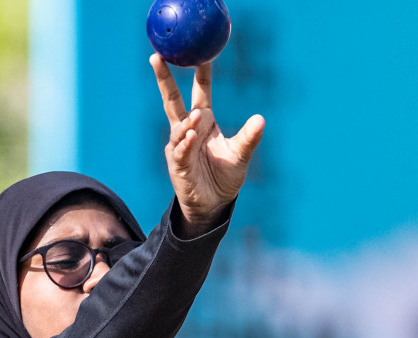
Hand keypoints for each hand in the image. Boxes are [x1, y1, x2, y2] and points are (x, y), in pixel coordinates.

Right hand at [151, 54, 264, 230]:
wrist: (214, 205)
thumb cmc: (224, 177)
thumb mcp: (240, 155)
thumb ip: (249, 137)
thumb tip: (260, 119)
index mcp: (204, 122)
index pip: (200, 91)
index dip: (200, 73)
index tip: (201, 52)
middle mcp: (189, 130)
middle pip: (173, 100)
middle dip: (164, 79)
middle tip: (157, 57)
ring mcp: (180, 147)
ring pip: (179, 127)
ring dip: (187, 121)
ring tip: (197, 117)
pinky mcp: (178, 166)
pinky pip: (180, 151)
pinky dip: (184, 143)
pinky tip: (190, 136)